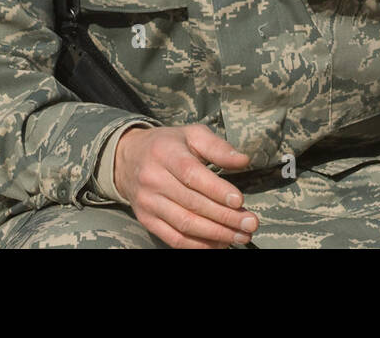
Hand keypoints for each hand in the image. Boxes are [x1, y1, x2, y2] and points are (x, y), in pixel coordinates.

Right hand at [114, 123, 256, 248]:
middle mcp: (153, 179)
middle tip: (250, 224)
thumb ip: (218, 147)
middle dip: (225, 217)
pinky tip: (219, 244)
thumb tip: (244, 160)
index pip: (192, 175)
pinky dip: (198, 245)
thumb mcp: (193, 135)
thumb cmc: (169, 145)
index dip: (217, 190)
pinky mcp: (146, 220)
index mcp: (165, 154)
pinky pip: (173, 238)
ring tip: (240, 237)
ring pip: (184, 224)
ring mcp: (148, 203)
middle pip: (192, 203)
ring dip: (215, 234)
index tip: (240, 201)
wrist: (129, 159)